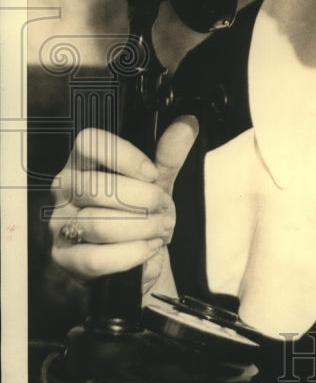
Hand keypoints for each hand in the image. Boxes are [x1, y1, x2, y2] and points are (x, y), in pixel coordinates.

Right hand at [50, 115, 197, 290]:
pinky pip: (96, 258)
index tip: (153, 174)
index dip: (124, 156)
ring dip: (142, 228)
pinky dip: (131, 254)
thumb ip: (169, 155)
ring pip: (99, 224)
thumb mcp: (156, 182)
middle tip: (164, 208)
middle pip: (96, 188)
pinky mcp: (65, 258)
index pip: (89, 143)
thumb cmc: (137, 213)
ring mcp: (61, 225)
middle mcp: (66, 190)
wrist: (132, 258)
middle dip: (143, 200)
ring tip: (162, 229)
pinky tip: (150, 248)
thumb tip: (188, 124)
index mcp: (83, 162)